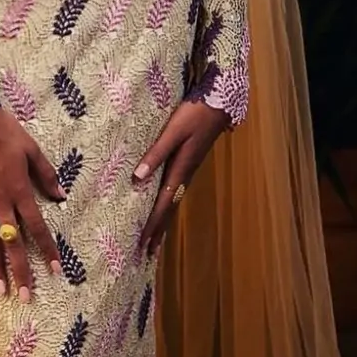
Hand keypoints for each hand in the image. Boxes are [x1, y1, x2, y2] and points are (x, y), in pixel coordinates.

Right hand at [0, 110, 66, 302]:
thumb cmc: (6, 132)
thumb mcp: (32, 150)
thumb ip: (46, 174)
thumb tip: (61, 196)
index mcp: (20, 191)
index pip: (37, 228)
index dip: (48, 250)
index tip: (56, 270)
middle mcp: (0, 201)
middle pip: (13, 242)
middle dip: (20, 270)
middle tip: (25, 296)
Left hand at [133, 99, 228, 257]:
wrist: (219, 104)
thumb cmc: (194, 114)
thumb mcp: (172, 132)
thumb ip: (155, 153)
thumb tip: (137, 178)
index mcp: (181, 170)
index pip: (163, 204)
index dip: (152, 225)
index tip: (142, 243)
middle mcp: (186, 175)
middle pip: (169, 209)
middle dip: (158, 231)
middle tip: (146, 252)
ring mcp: (189, 170)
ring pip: (173, 202)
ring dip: (163, 221)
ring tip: (154, 239)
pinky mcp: (189, 163)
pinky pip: (176, 192)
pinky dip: (168, 206)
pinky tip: (164, 207)